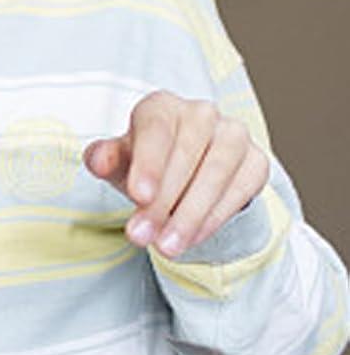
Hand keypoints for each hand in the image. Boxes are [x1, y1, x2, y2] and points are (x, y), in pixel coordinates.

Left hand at [84, 92, 269, 256]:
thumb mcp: (117, 163)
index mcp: (161, 107)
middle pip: (184, 157)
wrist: (182, 174)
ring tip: (166, 247)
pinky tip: (191, 238)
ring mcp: (234, 135)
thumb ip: (104, 159)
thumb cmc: (143, 165)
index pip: (156, 130)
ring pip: (216, 174)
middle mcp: (201, 113)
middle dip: (161, 203)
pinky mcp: (256, 161)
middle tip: (140, 236)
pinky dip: (214, 218)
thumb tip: (98, 160)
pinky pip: (239, 190)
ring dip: (189, 215)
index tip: (139, 197)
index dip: (148, 164)